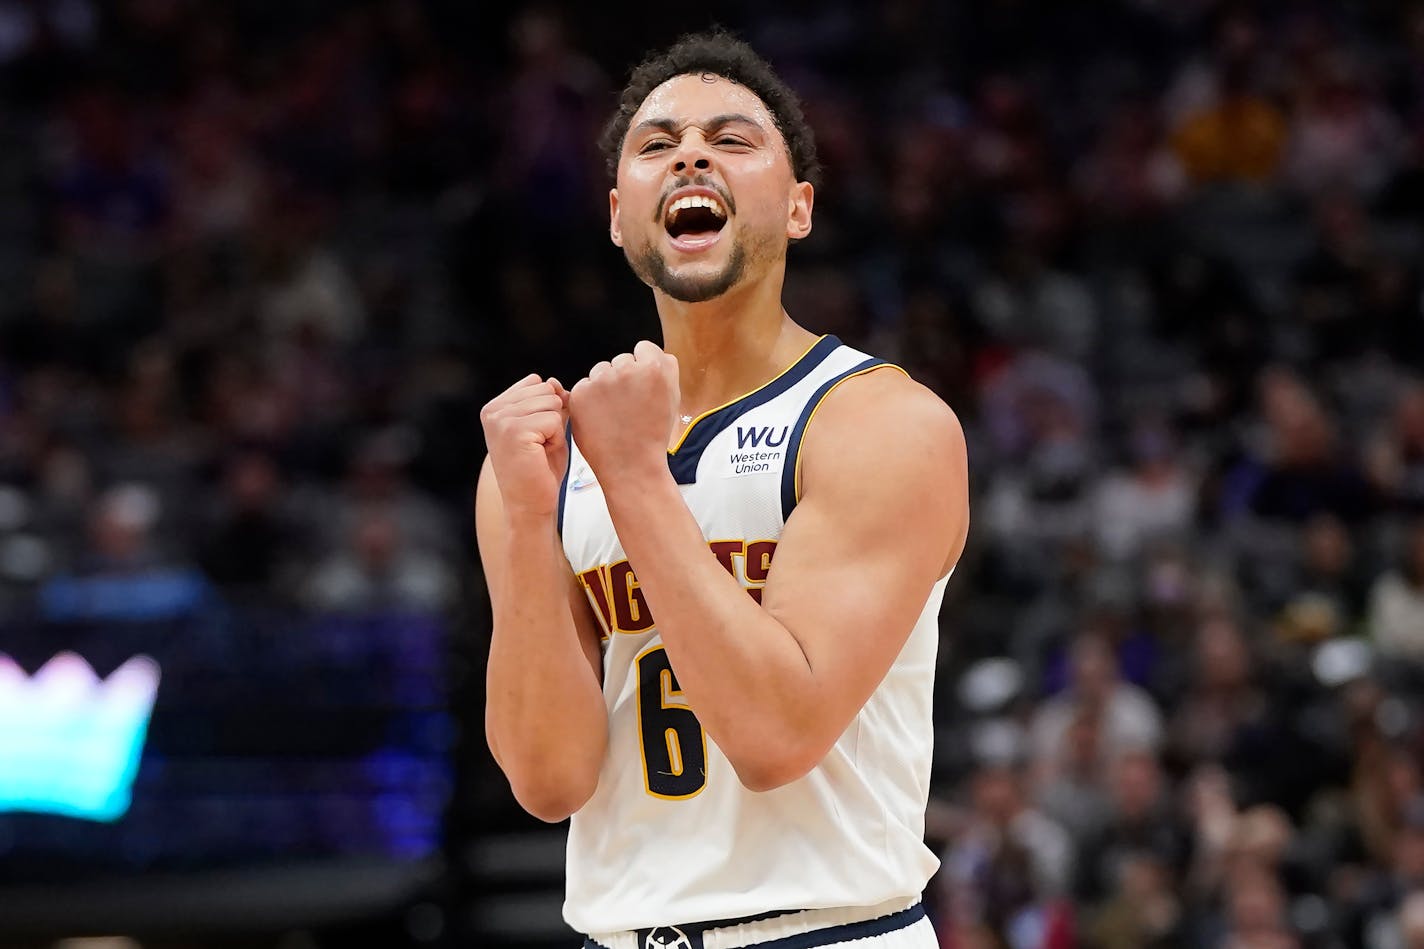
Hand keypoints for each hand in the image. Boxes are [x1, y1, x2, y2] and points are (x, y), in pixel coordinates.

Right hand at [480, 374, 569, 518]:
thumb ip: (550, 402)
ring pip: (551, 403)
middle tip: (539, 446)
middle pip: (546, 390)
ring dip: (555, 429)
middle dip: (553, 417)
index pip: (537, 382)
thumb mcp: (547, 427)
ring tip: (539, 450)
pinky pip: (554, 420)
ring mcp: (501, 420)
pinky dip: (556, 439)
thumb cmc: (540, 469)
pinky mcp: (514, 431)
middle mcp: (493, 411)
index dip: (548, 409)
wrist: (530, 505)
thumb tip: (554, 381)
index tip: (536, 435)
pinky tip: (541, 455)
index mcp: (495, 407)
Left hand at [569, 340, 679, 482]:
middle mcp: (627, 370)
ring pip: (600, 371)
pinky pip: (584, 386)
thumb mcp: (672, 399)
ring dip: (605, 386)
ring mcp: (601, 381)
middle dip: (624, 377)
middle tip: (628, 406)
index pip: (643, 348)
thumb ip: (666, 370)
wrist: (631, 466)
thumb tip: (657, 354)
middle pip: (621, 360)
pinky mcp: (580, 393)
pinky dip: (589, 399)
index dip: (643, 366)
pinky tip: (600, 418)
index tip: (641, 385)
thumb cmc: (653, 435)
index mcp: (654, 368)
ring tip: (614, 414)